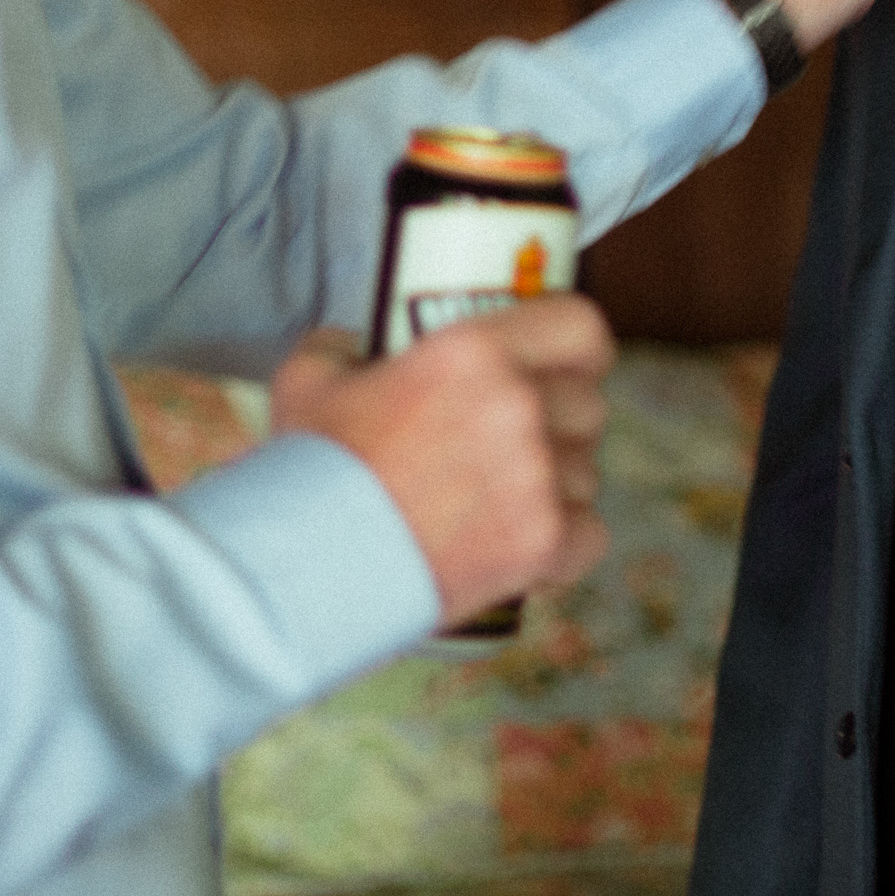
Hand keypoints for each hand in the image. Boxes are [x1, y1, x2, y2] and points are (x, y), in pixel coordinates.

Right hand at [270, 296, 615, 629]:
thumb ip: (345, 348)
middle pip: (588, 403)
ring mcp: (537, 478)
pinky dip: (564, 543)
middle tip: (516, 443)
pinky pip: (591, 533)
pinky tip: (519, 542)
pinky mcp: (542, 544)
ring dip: (555, 484)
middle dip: (559, 422)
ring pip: (587, 470)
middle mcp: (518, 406)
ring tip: (498, 501)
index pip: (580, 326)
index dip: (577, 347)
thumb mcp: (310, 381)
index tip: (564, 364)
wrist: (303, 568)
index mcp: (475, 352)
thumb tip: (357, 348)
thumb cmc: (308, 474)